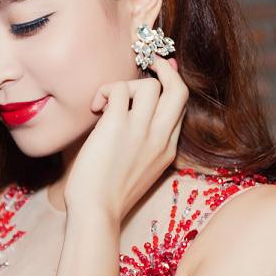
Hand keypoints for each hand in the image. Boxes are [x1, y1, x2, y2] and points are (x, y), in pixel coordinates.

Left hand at [63, 54, 188, 223]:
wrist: (97, 212)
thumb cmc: (109, 195)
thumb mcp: (140, 169)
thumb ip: (145, 143)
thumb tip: (136, 113)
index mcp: (168, 149)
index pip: (180, 106)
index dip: (171, 85)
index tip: (160, 73)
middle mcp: (160, 137)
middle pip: (178, 89)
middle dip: (164, 69)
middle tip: (148, 62)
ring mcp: (140, 130)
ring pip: (149, 84)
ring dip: (127, 84)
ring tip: (107, 102)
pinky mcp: (116, 126)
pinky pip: (116, 89)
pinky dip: (104, 92)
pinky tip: (94, 108)